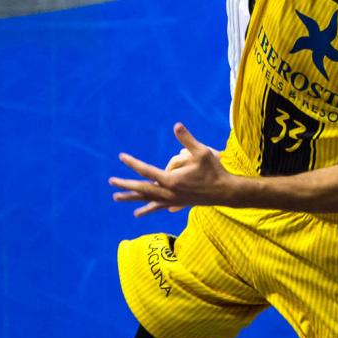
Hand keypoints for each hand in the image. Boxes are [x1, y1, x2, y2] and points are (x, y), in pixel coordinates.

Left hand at [110, 123, 231, 216]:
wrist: (225, 192)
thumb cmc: (215, 170)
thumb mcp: (202, 152)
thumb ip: (188, 139)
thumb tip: (176, 125)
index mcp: (172, 180)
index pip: (146, 171)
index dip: (132, 163)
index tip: (122, 157)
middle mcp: (169, 193)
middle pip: (141, 189)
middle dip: (125, 185)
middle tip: (111, 182)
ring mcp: (172, 200)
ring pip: (147, 200)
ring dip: (132, 199)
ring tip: (117, 198)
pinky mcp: (177, 204)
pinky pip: (157, 207)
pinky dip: (147, 209)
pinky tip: (139, 213)